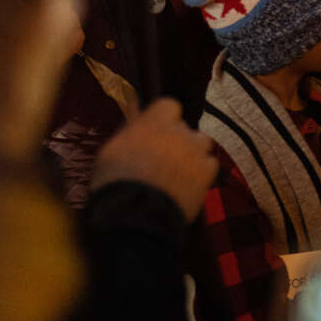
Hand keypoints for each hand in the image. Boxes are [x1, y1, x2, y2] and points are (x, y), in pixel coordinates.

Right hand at [90, 98, 217, 221]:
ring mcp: (196, 151)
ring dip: (192, 152)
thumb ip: (130, 132)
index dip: (163, 118)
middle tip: (161, 159)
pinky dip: (201, 171)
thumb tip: (137, 122)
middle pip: (184, 128)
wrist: (135, 215)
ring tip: (176, 172)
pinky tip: (187, 184)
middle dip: (176, 139)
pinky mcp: (207, 172)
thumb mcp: (111, 150)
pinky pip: (210, 164)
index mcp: (154, 122)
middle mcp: (179, 132)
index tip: (155, 130)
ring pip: (201, 143)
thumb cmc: (115, 182)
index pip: (169, 105)